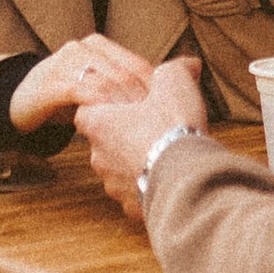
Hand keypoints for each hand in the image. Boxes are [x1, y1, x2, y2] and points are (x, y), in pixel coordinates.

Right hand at [10, 35, 156, 133]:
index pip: (138, 66)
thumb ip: (131, 84)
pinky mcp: (51, 83)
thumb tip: (186, 74)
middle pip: (125, 75)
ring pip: (106, 83)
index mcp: (99, 45)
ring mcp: (65, 62)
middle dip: (145, 103)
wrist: (21, 102)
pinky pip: (82, 94)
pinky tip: (112, 128)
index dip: (157, 91)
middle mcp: (83, 48)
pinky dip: (101, 109)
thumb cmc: (67, 97)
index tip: (170, 116)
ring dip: (126, 109)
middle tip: (160, 128)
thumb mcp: (98, 86)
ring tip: (141, 131)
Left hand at [82, 55, 207, 225]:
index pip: (86, 112)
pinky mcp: (132, 208)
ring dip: (136, 162)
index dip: (106, 107)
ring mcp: (114, 186)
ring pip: (120, 170)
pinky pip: (136, 194)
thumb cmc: (172, 126)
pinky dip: (149, 186)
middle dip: (124, 136)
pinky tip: (170, 177)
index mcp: (98, 125)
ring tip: (165, 154)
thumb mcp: (173, 81)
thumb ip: (174, 69)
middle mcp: (99, 157)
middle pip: (103, 143)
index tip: (127, 106)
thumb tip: (188, 64)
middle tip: (152, 128)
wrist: (186, 176)